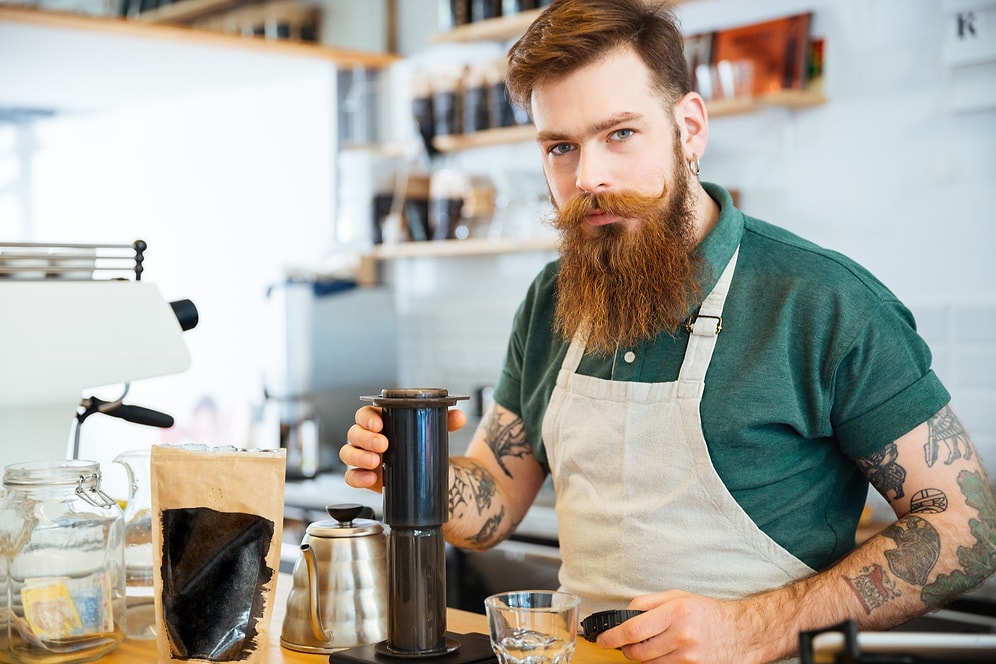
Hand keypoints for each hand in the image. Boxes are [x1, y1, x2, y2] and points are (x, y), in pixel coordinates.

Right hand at [340, 406, 466, 491]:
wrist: (426, 474)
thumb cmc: (422, 446)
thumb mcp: (435, 432)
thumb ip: (446, 421)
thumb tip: (458, 416)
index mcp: (380, 421)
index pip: (366, 414)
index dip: (368, 418)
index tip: (380, 424)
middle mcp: (367, 438)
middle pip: (354, 433)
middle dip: (365, 438)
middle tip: (383, 445)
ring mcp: (363, 457)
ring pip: (348, 453)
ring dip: (358, 457)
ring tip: (376, 462)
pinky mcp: (363, 476)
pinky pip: (351, 477)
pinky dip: (357, 478)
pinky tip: (370, 479)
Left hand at [596, 591, 763, 663]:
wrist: (740, 633)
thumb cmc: (707, 613)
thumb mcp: (678, 597)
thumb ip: (647, 603)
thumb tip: (622, 614)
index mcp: (676, 612)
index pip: (634, 629)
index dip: (612, 637)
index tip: (602, 640)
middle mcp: (682, 636)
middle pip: (637, 652)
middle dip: (625, 649)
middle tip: (624, 643)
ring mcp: (689, 657)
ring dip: (641, 657)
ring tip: (650, 645)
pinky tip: (664, 653)